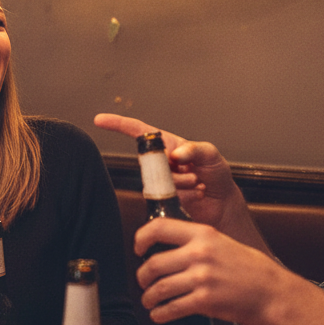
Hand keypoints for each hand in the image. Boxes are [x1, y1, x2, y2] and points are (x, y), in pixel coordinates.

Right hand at [93, 113, 244, 231]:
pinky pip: (166, 198)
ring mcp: (160, 181)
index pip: (138, 131)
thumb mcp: (210, 154)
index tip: (100, 119)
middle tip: (193, 172)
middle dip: (173, 170)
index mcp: (168, 144)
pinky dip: (186, 196)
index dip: (118, 124)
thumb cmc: (217, 175)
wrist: (223, 205)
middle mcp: (161, 162)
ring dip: (183, 184)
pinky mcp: (162, 200)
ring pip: (159, 182)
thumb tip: (175, 154)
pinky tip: (197, 194)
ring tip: (198, 183)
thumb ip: (194, 149)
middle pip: (150, 162)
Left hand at [135, 218, 283, 324]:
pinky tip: (159, 315)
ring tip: (149, 301)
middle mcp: (199, 253)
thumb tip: (167, 247)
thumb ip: (197, 242)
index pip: (158, 228)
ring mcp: (201, 278)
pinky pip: (172, 308)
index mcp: (202, 234)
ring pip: (159, 288)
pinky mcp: (204, 301)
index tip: (138, 249)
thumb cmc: (248, 268)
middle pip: (153, 264)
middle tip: (143, 282)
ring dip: (148, 298)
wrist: (271, 292)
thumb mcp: (221, 242)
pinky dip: (160, 314)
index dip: (141, 238)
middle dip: (142, 277)